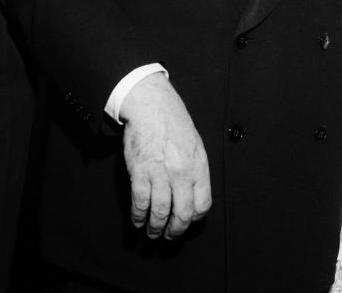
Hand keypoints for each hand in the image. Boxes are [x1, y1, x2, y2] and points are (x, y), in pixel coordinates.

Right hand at [119, 73, 210, 238]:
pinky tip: (138, 220)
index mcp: (198, 166)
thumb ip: (196, 169)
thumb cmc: (173, 121)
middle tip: (169, 236)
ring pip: (160, 213)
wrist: (150, 104)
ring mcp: (160, 174)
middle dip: (176, 231)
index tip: (187, 221)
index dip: (194, 218)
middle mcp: (182, 173)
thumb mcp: (195, 144)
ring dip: (156, 228)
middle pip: (182, 215)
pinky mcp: (140, 172)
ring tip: (153, 233)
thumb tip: (193, 193)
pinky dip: (138, 216)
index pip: (203, 205)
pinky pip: (140, 203)